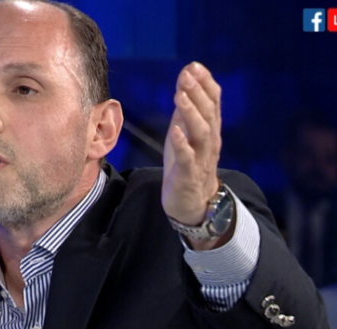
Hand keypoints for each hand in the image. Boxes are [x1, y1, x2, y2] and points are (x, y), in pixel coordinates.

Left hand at [162, 62, 221, 226]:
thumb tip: (185, 79)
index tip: (194, 66)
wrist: (192, 202)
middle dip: (198, 92)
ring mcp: (201, 158)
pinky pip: (188, 158)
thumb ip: (186, 108)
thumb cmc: (187, 163)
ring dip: (191, 112)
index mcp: (210, 129)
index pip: (213, 102)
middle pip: (209, 113)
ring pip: (202, 133)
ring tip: (180, 96)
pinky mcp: (189, 175)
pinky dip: (182, 144)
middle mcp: (210, 141)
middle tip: (187, 74)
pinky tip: (175, 131)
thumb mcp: (186, 132)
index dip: (205, 83)